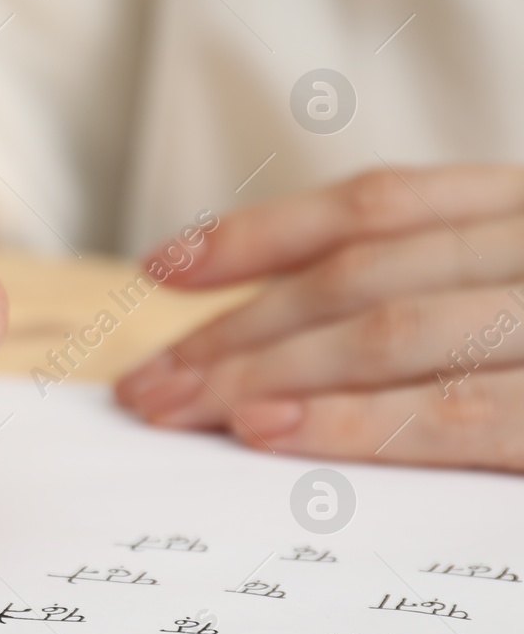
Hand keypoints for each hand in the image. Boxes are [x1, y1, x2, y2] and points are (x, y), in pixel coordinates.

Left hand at [116, 165, 523, 471]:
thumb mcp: (514, 293)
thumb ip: (439, 287)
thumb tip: (286, 335)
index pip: (377, 204)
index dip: (258, 234)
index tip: (163, 266)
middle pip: (356, 275)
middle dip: (235, 329)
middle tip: (147, 380)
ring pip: (385, 333)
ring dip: (264, 373)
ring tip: (179, 409)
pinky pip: (454, 411)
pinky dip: (352, 420)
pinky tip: (266, 429)